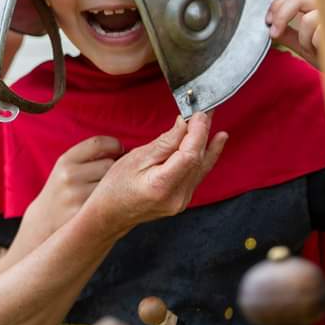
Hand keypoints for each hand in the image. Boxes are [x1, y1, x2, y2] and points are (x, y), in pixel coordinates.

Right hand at [25, 136, 121, 236]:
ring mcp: (77, 196)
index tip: (119, 151)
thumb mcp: (67, 168)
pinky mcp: (85, 214)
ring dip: (114, 187)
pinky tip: (107, 205)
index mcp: (65, 160)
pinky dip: (114, 201)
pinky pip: (111, 202)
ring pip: (112, 183)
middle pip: (110, 163)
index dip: (114, 145)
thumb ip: (90, 156)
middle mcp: (69, 175)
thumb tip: (127, 150)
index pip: (98, 143)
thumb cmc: (64, 191)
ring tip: (106, 192)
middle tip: (109, 177)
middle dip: (114, 169)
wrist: (44, 222)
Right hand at [86, 112, 226, 236]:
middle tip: (206, 110)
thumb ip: (164, 143)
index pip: (189, 155)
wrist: (110, 215)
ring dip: (207, 142)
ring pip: (201, 167)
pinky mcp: (183, 200)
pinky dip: (204, 156)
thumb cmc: (116, 186)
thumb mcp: (135, 159)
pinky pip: (198, 174)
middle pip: (198, 160)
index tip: (198, 113)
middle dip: (203, 132)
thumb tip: (184, 125)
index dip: (197, 132)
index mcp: (162, 185)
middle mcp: (177, 196)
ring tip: (211, 120)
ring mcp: (182, 201)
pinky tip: (213, 143)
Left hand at [266, 0, 324, 75]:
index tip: (267, 21)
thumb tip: (267, 28)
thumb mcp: (302, 44)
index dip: (277, 5)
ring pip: (308, 19)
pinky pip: (321, 34)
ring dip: (303, 39)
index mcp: (316, 6)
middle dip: (281, 16)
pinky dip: (316, 46)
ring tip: (310, 49)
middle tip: (274, 32)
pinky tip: (323, 51)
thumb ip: (287, 34)